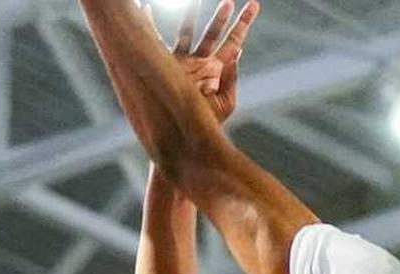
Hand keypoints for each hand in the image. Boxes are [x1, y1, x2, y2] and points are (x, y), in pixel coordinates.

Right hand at [145, 0, 258, 121]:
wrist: (185, 135)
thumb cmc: (207, 123)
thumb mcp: (226, 103)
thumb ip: (231, 78)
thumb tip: (237, 52)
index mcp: (218, 69)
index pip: (233, 43)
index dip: (242, 25)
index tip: (253, 6)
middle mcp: (201, 62)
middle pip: (214, 33)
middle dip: (223, 17)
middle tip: (231, 1)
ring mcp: (183, 62)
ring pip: (188, 32)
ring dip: (192, 16)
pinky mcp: (165, 65)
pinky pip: (158, 39)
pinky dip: (151, 23)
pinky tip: (146, 8)